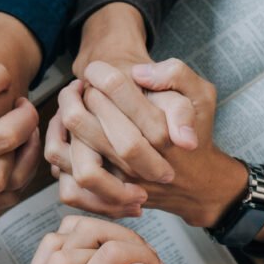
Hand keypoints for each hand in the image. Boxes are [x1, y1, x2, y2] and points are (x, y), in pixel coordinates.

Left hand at [47, 4, 200, 215]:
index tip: (95, 68)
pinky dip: (62, 152)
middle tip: (82, 85)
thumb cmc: (196, 133)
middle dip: (79, 98)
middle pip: (88, 124)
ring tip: (72, 103)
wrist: (196, 182)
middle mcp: (139, 160)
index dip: (101, 75)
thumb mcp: (201, 97)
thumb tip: (140, 74)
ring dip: (64, 123)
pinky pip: (68, 180)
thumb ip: (178, 75)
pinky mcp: (106, 195)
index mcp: (161, 131)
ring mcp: (120, 180)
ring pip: (74, 155)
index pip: (118, 94)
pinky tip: (67, 130)